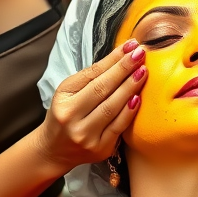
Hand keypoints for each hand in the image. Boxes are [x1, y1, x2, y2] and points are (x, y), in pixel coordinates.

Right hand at [40, 40, 147, 170]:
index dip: (113, 59)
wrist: (54, 150)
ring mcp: (86, 135)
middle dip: (124, 69)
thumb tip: (120, 56)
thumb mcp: (68, 92)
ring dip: (130, 87)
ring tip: (143, 72)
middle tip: (141, 54)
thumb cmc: (64, 114)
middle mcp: (72, 117)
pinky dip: (130, 111)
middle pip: (102, 89)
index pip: (92, 75)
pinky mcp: (100, 148)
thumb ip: (91, 77)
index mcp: (63, 99)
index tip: (130, 46)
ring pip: (112, 107)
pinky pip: (119, 126)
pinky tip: (138, 97)